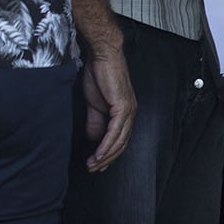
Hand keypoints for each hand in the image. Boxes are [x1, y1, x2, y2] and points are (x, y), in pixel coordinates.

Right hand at [80, 48, 136, 171]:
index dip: (109, 153)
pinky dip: (107, 145)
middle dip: (107, 159)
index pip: (119, 139)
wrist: (102, 54)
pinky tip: (99, 153)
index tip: (97, 163)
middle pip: (121, 144)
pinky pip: (115, 131)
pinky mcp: (122, 107)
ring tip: (94, 164)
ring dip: (106, 155)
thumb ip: (95, 119)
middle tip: (94, 168)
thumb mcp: (94, 101)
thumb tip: (94, 136)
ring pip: (119, 141)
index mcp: (124, 112)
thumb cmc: (99, 72)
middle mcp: (129, 113)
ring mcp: (127, 111)